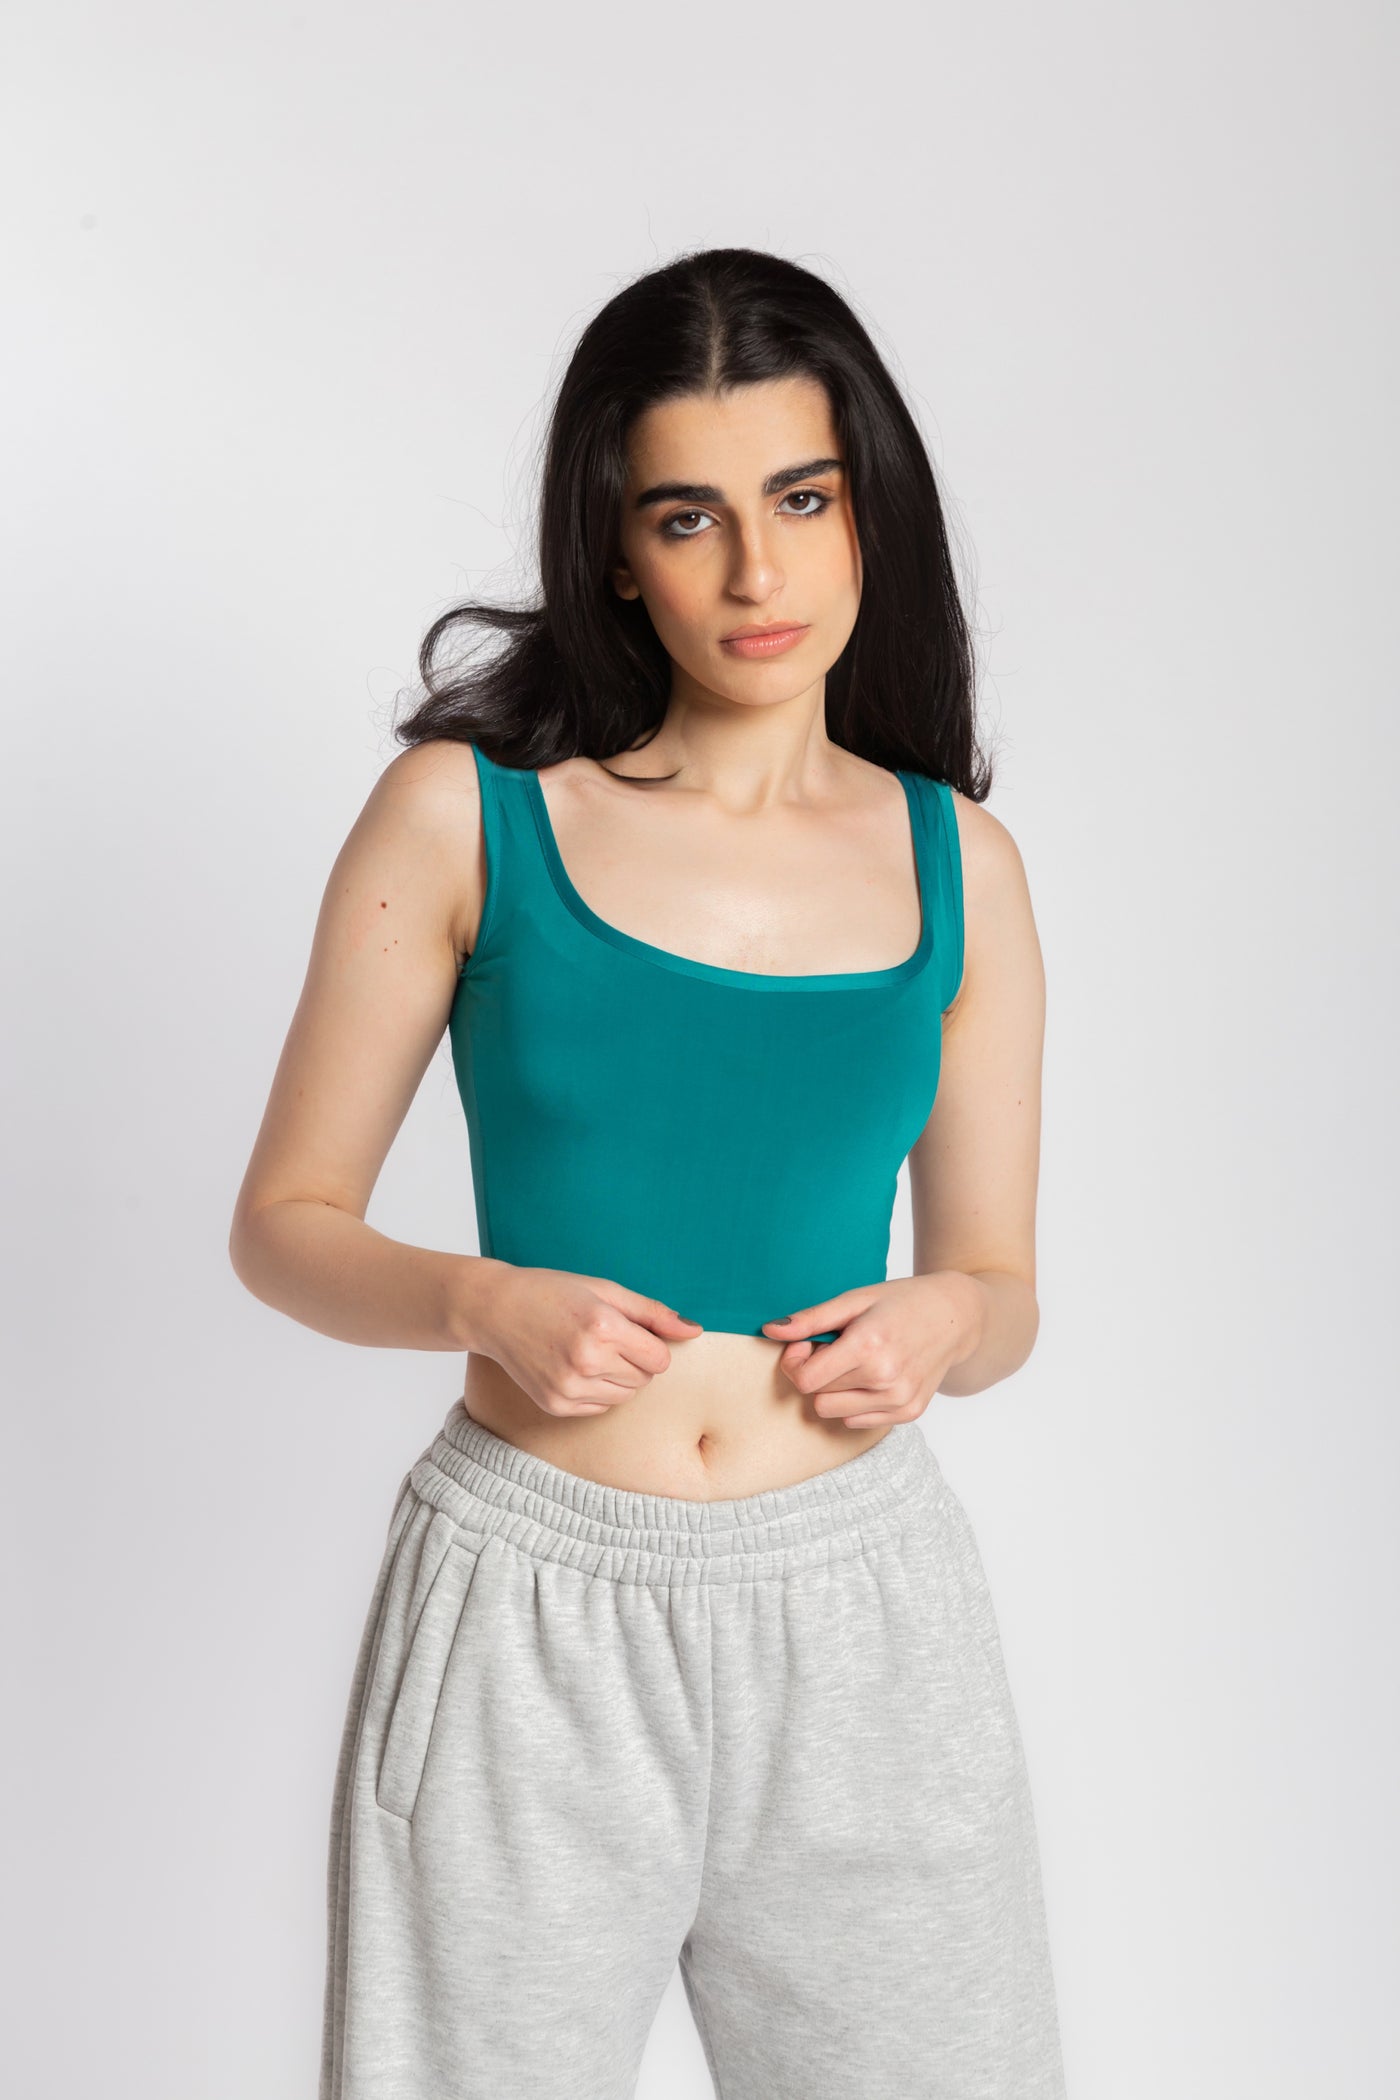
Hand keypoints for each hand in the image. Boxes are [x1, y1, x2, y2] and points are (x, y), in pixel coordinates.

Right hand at [473, 1265, 703, 1416]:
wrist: (495, 1310)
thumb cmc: (553, 1293)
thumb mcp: (606, 1290)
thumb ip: (653, 1313)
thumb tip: (695, 1331)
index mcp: (603, 1328)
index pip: (659, 1359)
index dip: (650, 1344)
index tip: (628, 1331)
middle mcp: (586, 1361)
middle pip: (645, 1379)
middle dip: (634, 1360)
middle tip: (604, 1338)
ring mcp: (568, 1387)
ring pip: (625, 1397)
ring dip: (618, 1378)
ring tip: (589, 1352)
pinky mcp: (555, 1405)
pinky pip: (600, 1408)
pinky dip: (596, 1391)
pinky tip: (573, 1367)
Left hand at [760, 1274, 983, 1427]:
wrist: (955, 1316)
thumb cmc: (901, 1301)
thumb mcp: (854, 1299)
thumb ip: (811, 1319)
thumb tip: (770, 1331)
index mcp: (869, 1345)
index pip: (805, 1379)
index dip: (795, 1361)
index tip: (807, 1343)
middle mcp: (886, 1378)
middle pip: (817, 1394)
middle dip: (817, 1371)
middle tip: (837, 1347)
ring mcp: (899, 1399)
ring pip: (833, 1411)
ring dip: (834, 1389)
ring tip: (855, 1362)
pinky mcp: (910, 1413)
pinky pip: (857, 1421)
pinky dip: (855, 1401)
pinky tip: (872, 1375)